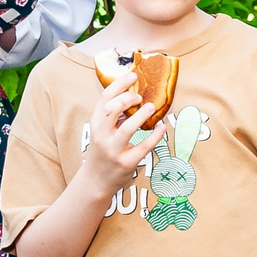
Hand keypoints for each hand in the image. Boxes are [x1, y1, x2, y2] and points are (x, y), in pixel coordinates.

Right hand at [80, 74, 164, 194]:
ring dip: (142, 116)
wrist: (95, 181)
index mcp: (96, 123)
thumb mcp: (102, 131)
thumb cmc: (101, 151)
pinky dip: (155, 136)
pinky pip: (144, 147)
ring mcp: (113, 150)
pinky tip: (162, 128)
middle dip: (128, 98)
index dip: (120, 84)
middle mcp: (102, 135)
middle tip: (140, 97)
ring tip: (152, 107)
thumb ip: (114, 116)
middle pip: (113, 109)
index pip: (105, 98)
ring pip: (128, 129)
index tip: (133, 75)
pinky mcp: (126, 163)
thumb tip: (134, 97)